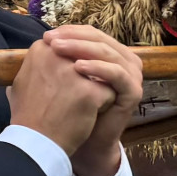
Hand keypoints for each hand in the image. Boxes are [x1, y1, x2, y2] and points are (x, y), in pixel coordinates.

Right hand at [7, 37, 113, 154]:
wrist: (36, 143)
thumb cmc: (28, 116)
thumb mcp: (21, 83)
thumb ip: (36, 65)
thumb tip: (41, 57)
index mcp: (41, 49)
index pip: (71, 48)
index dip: (74, 68)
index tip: (63, 87)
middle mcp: (58, 54)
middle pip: (89, 60)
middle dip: (87, 77)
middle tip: (72, 99)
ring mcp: (75, 72)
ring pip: (101, 74)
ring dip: (95, 90)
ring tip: (81, 107)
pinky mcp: (91, 91)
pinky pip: (110, 92)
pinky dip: (103, 106)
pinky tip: (88, 117)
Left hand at [43, 25, 142, 175]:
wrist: (84, 144)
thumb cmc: (72, 110)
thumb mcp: (66, 79)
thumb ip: (62, 59)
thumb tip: (43, 38)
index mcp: (111, 54)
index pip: (91, 34)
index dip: (69, 31)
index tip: (46, 36)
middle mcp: (125, 61)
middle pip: (100, 40)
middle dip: (73, 38)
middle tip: (50, 40)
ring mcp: (132, 76)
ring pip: (108, 53)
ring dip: (81, 48)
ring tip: (58, 49)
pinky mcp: (134, 91)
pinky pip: (117, 74)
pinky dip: (98, 68)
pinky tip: (77, 67)